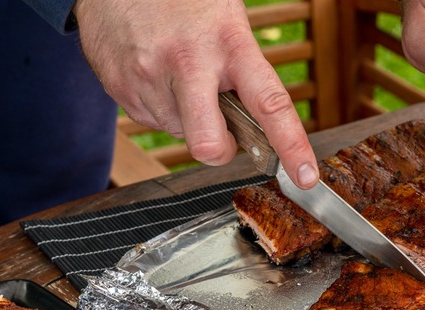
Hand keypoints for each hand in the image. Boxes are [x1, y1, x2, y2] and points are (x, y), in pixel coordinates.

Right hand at [72, 0, 318, 188]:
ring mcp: (149, 77)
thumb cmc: (186, 1)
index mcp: (229, 44)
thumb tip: (256, 131)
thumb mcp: (228, 24)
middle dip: (219, 150)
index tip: (304, 176)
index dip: (291, 144)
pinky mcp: (120, 87)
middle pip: (208, 144)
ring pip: (180, 133)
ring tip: (178, 75)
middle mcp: (189, 63)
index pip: (270, 104)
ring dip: (186, 118)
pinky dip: (161, 107)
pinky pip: (152, 121)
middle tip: (222, 134)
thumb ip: (244, 74)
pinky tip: (157, 74)